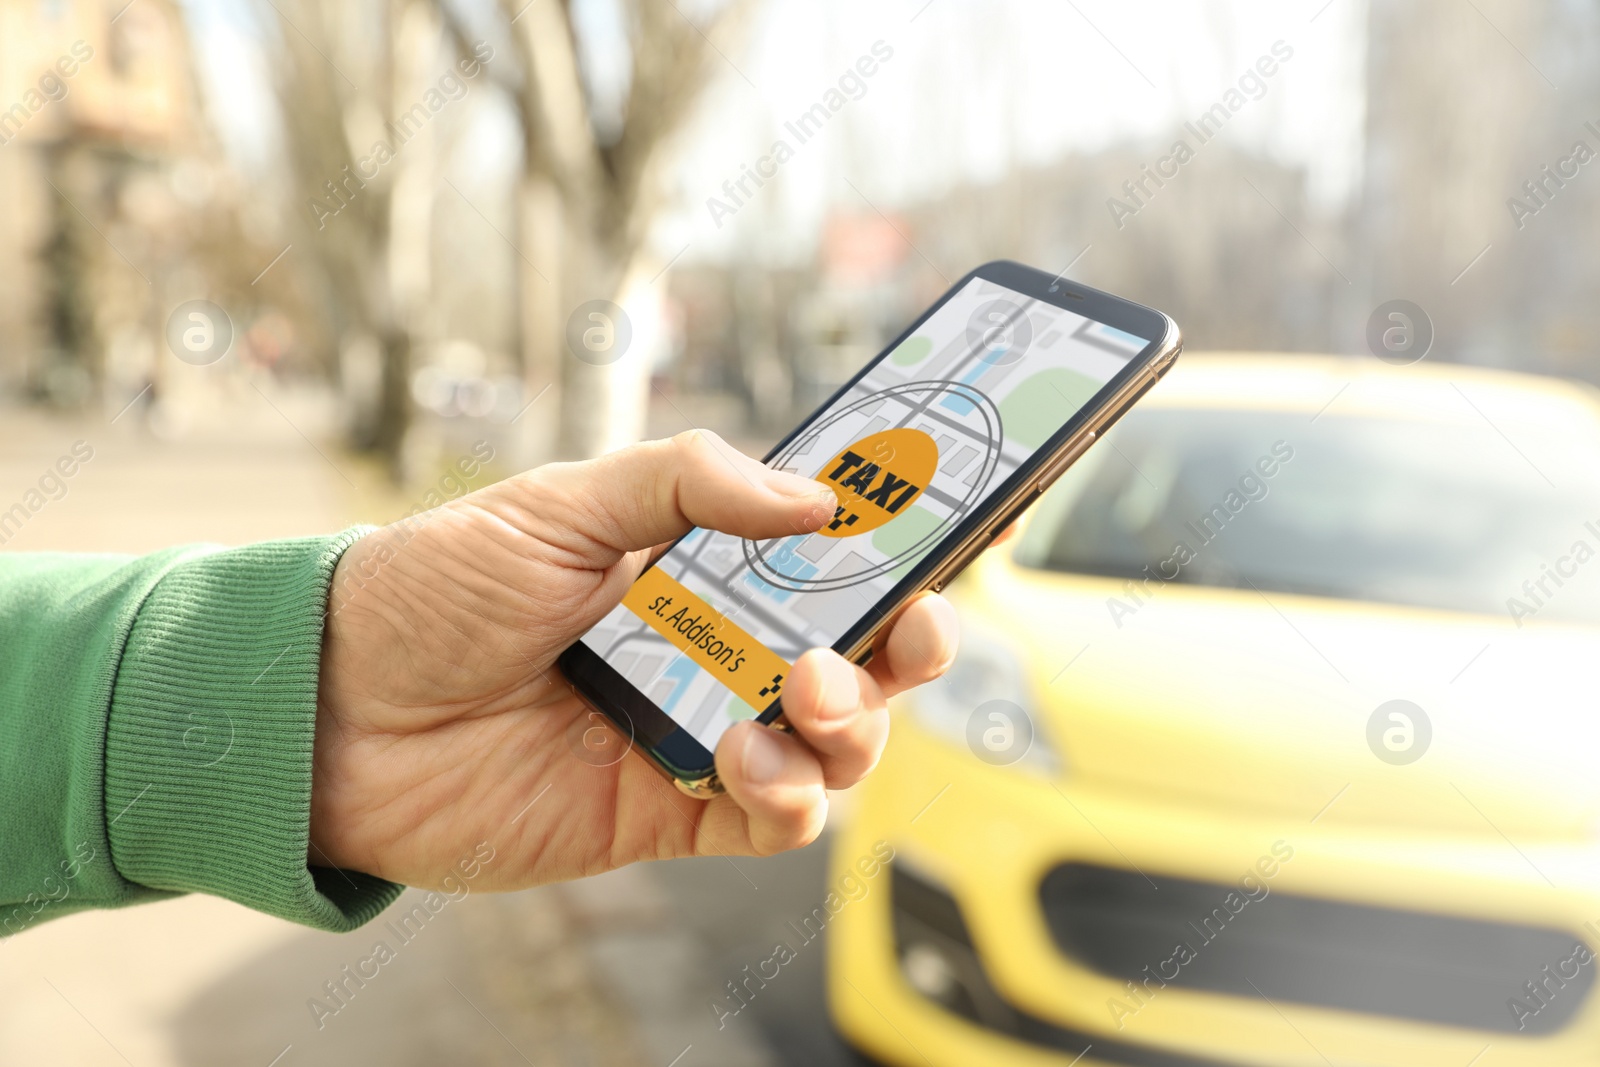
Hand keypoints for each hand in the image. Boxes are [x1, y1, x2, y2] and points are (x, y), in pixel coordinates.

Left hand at [309, 430, 959, 890]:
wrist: (334, 707)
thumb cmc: (438, 587)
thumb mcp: (560, 501)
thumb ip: (687, 484)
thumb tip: (816, 498)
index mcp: (700, 565)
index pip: (832, 556)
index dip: (904, 546)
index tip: (961, 524)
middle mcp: (715, 649)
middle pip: (860, 655)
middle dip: (906, 644)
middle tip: (904, 627)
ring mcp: (698, 732)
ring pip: (835, 744)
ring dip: (852, 723)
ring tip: (803, 694)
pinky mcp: (668, 813)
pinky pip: (773, 820)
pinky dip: (790, 795)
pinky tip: (744, 758)